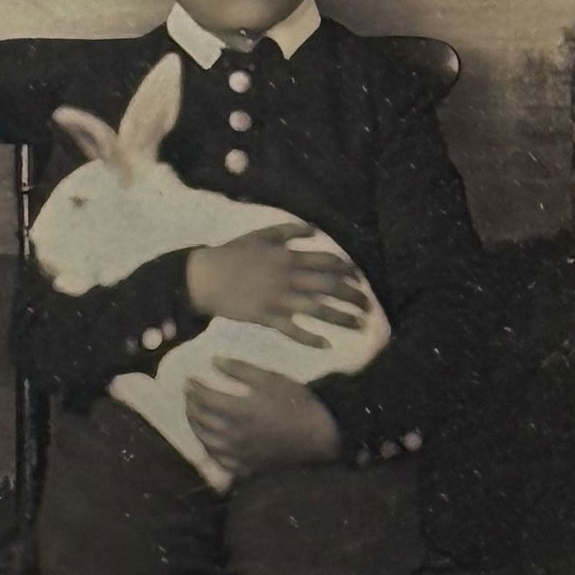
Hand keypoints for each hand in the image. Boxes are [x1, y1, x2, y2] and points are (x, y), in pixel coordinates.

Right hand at [185, 223, 368, 345]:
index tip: (358, 278)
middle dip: (352, 295)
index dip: (346, 270)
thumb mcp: (261, 235)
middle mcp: (288, 278)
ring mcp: (279, 299)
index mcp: (288, 257)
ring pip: (317, 309)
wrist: (206, 277)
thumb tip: (313, 229)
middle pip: (329, 286)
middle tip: (367, 305)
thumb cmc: (233, 254)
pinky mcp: (268, 318)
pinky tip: (325, 345)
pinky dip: (309, 339)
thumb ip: (287, 232)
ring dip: (341, 317)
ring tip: (358, 324)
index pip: (326, 262)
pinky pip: (293, 331)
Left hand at [185, 359, 342, 479]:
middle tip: (188, 395)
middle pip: (201, 420)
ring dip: (194, 426)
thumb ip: (241, 370)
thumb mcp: (272, 379)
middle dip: (190, 405)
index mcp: (240, 410)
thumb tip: (214, 361)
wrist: (321, 437)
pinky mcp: (247, 467)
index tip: (189, 379)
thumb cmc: (298, 404)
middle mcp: (234, 435)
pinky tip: (208, 441)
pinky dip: (208, 449)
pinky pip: (219, 461)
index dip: (194, 388)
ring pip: (206, 441)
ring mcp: (240, 454)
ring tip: (192, 414)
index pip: (204, 398)